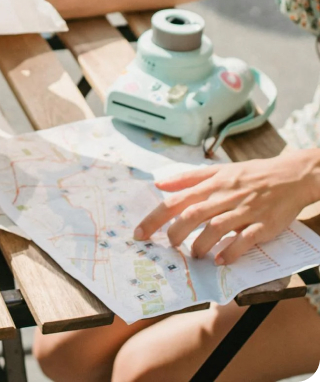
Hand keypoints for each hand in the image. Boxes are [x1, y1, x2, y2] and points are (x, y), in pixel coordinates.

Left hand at [133, 150, 319, 264]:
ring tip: (194, 254)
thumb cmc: (250, 174)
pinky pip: (245, 240)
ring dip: (200, 244)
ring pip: (216, 227)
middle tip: (168, 246)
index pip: (176, 200)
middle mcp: (225, 196)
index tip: (139, 232)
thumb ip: (187, 178)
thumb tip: (159, 185)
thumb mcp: (218, 169)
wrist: (290, 175)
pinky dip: (231, 251)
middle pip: (192, 215)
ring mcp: (244, 210)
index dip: (155, 217)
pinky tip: (221, 260)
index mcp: (211, 183)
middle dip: (175, 233)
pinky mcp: (263, 224)